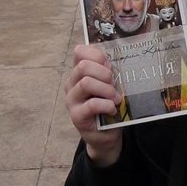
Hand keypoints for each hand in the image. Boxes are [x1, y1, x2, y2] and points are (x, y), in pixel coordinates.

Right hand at [65, 44, 122, 165]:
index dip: (97, 55)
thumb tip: (111, 60)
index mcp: (79, 72)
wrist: (105, 134)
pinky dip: (106, 105)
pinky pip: (92, 104)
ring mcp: (72, 100)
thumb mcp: (109, 84)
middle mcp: (72, 84)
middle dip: (104, 73)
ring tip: (115, 98)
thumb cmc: (108, 104)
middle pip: (83, 66)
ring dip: (106, 90)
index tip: (109, 65)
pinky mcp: (76, 116)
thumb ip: (107, 70)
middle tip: (114, 84)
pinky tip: (112, 109)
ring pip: (86, 83)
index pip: (79, 52)